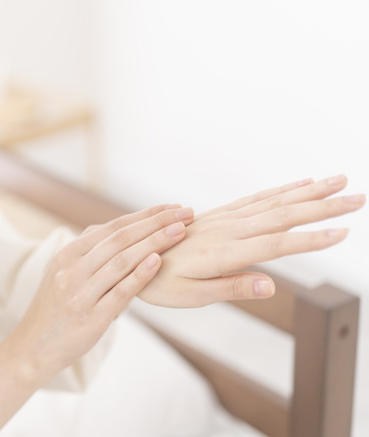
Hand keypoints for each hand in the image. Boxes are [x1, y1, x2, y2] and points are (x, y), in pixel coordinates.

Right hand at [5, 204, 193, 380]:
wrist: (32, 348)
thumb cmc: (54, 310)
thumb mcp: (62, 274)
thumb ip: (88, 254)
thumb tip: (119, 231)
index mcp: (66, 255)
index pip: (112, 227)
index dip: (145, 215)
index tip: (172, 207)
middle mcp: (71, 270)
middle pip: (119, 239)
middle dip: (156, 223)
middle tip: (185, 213)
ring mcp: (80, 294)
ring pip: (121, 261)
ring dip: (154, 243)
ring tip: (180, 232)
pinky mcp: (91, 318)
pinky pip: (119, 292)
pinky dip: (139, 275)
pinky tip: (158, 261)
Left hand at [138, 175, 365, 307]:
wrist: (131, 255)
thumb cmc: (161, 282)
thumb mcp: (192, 295)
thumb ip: (232, 287)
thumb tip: (270, 286)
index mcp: (224, 252)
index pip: (276, 244)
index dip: (310, 239)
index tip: (343, 232)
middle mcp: (228, 230)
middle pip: (283, 216)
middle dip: (323, 206)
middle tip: (359, 197)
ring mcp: (224, 219)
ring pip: (274, 202)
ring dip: (309, 192)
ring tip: (339, 181)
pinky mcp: (220, 215)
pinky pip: (256, 199)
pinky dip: (282, 190)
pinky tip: (301, 184)